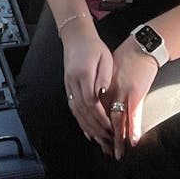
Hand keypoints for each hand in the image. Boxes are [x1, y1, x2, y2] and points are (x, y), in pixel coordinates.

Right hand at [60, 22, 114, 151]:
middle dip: (96, 129)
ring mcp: (69, 86)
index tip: (111, 127)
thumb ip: (104, 77)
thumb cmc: (93, 47)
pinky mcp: (68, 88)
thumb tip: (103, 94)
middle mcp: (73, 83)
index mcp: (84, 75)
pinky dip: (80, 122)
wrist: (76, 38)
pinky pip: (73, 108)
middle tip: (107, 140)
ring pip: (77, 113)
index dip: (101, 118)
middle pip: (83, 112)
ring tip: (99, 141)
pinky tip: (87, 131)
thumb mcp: (105, 58)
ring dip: (88, 128)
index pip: (91, 103)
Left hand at [106, 39, 161, 159]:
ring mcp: (122, 95)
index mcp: (102, 89)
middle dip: (104, 138)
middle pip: (104, 120)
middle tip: (106, 151)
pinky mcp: (135, 94)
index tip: (95, 139)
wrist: (140, 48)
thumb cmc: (126, 59)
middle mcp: (109, 93)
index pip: (95, 113)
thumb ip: (104, 88)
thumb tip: (100, 100)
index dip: (94, 127)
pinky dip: (132, 129)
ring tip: (117, 153)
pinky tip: (132, 141)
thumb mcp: (108, 73)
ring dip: (117, 139)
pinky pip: (133, 116)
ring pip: (117, 121)